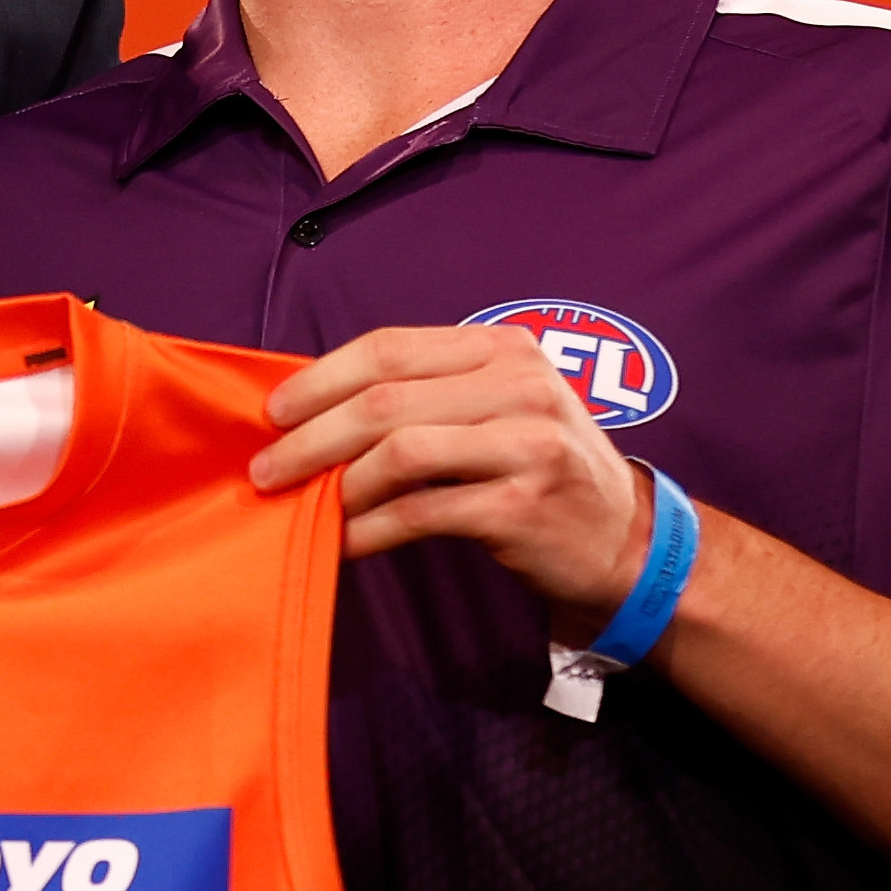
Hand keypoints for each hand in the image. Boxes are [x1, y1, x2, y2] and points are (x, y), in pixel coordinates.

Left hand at [253, 320, 652, 621]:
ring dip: (334, 481)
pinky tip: (340, 542)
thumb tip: (313, 410)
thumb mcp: (498, 410)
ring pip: (399, 452)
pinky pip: (420, 514)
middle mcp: (521, 385)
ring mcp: (527, 444)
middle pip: (386, 399)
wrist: (624, 541)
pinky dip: (368, 530)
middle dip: (312, 435)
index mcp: (503, 349)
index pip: (392, 348)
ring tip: (300, 504)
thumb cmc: (539, 472)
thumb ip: (425, 398)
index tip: (273, 411)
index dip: (321, 378)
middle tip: (266, 468)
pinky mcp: (522, 505)